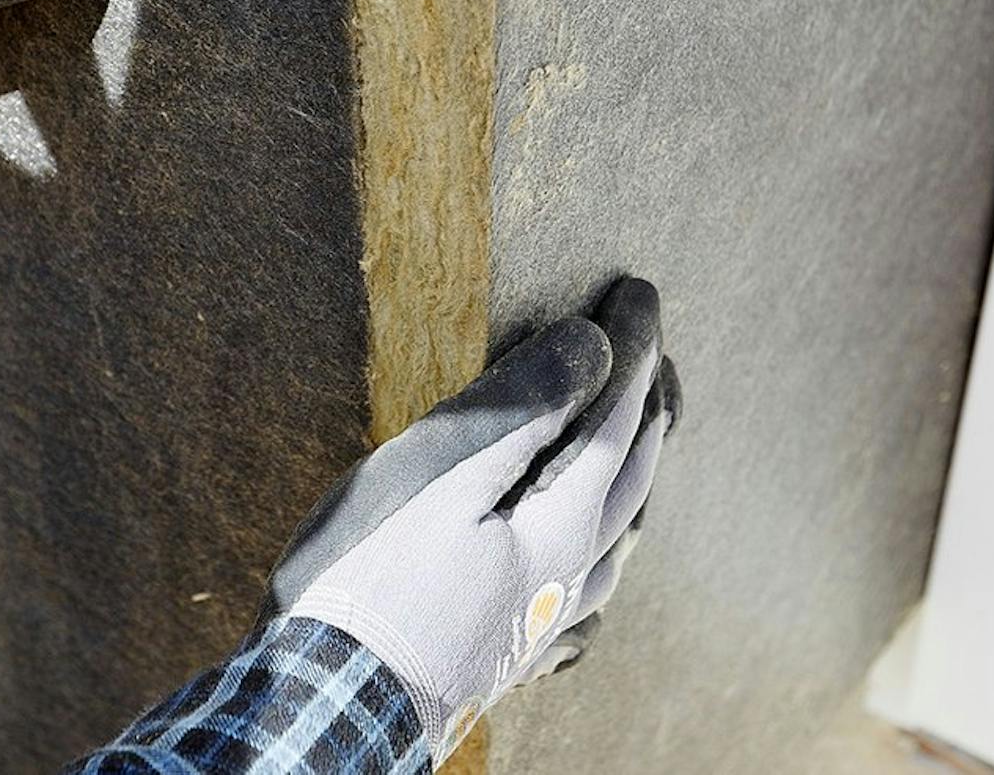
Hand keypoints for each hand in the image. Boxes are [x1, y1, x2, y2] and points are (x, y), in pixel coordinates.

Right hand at [262, 278, 680, 764]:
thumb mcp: (436, 477)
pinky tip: (589, 570)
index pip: (615, 417)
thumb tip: (595, 346)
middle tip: (657, 348)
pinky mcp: (512, 653)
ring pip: (618, 539)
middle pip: (632, 477)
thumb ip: (519, 412)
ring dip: (637, 476)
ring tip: (642, 441)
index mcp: (558, 526)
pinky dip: (602, 555)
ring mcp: (543, 622)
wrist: (336, 704)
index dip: (630, 347)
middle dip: (650, 404)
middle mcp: (568, 576)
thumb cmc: (371, 583)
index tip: (637, 288)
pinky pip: (587, 596)